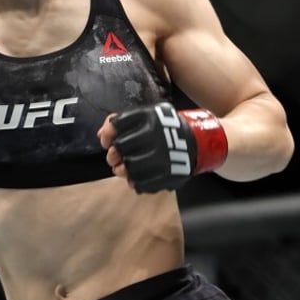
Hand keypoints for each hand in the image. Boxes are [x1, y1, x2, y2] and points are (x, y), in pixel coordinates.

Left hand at [99, 102, 227, 192]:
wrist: (198, 142)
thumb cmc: (164, 128)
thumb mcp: (146, 116)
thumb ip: (121, 121)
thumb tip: (101, 135)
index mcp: (149, 118)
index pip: (116, 125)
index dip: (107, 135)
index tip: (107, 140)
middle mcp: (156, 136)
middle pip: (119, 148)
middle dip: (112, 154)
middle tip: (114, 156)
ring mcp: (163, 157)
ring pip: (129, 167)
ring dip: (120, 169)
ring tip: (122, 167)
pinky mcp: (168, 175)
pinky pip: (142, 183)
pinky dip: (134, 182)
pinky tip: (135, 177)